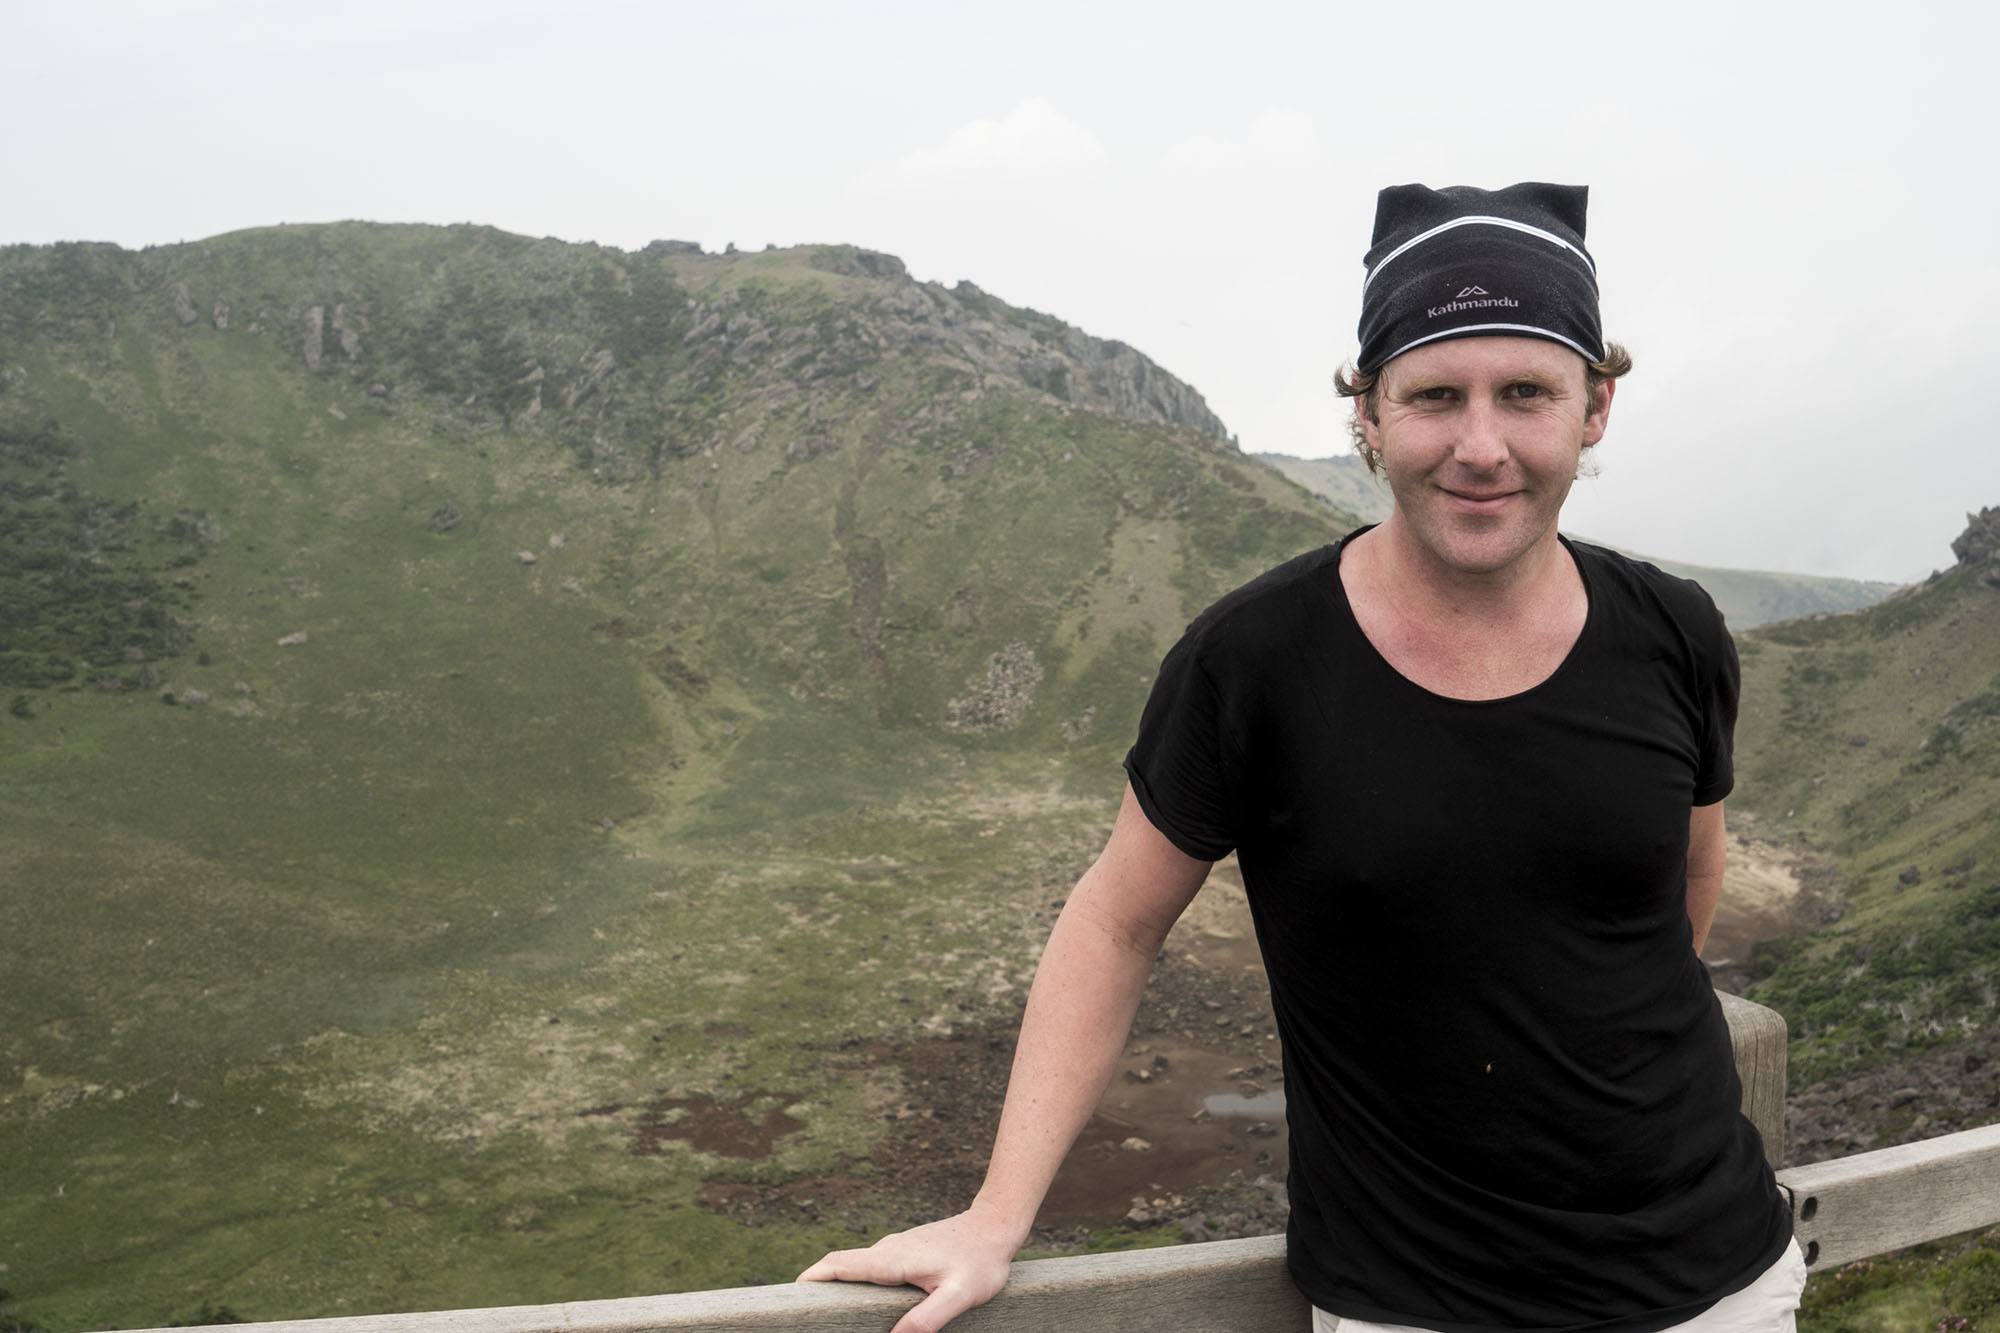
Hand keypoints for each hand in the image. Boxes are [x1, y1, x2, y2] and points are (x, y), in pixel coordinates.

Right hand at [796, 1208, 1021, 1332]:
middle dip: (817, 1283)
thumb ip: (928, 1318)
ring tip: (828, 1311)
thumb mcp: (960, 1295)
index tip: (792, 1294)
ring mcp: (897, 1247)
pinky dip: (857, 1279)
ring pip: (857, 1264)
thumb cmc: (981, 1262)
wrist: (996, 1226)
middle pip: (841, 1264)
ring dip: (837, 1282)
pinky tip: (865, 1300)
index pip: (840, 1265)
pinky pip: (872, 1265)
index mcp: (892, 1259)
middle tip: (802, 1310)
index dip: (813, 1278)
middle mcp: (888, 1249)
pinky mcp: (907, 1250)